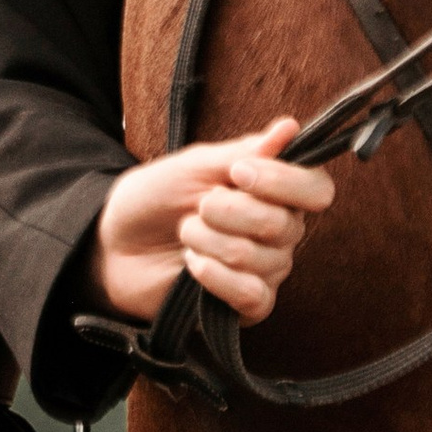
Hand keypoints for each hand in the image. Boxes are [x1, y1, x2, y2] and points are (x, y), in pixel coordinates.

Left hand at [91, 118, 335, 325]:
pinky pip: (253, 294)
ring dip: (212, 242)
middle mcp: (281, 231)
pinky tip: (194, 265)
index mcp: (276, 191)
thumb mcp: (195, 165)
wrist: (116, 244)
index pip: (316, 189)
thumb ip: (244, 151)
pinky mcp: (246, 305)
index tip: (238, 173)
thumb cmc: (157, 198)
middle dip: (232, 212)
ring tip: (187, 233)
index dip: (283, 182)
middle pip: (286, 225)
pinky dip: (218, 277)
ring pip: (263, 259)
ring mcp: (266, 270)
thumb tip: (290, 127)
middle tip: (199, 206)